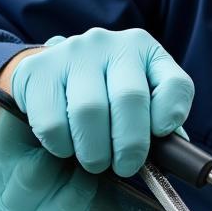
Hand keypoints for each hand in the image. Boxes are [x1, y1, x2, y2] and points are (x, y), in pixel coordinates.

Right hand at [8, 28, 193, 175]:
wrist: (49, 75)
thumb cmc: (104, 96)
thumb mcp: (138, 101)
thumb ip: (157, 124)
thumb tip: (174, 156)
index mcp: (145, 51)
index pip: (174, 83)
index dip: (172, 113)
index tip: (161, 134)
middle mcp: (110, 43)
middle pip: (130, 98)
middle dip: (130, 144)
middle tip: (125, 167)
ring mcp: (72, 53)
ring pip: (89, 111)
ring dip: (95, 150)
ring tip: (95, 162)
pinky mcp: (37, 69)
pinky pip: (52, 121)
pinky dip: (62, 145)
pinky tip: (66, 146)